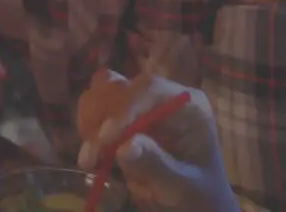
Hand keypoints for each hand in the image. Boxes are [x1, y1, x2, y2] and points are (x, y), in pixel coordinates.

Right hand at [77, 72, 238, 211]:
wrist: (196, 204)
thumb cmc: (198, 194)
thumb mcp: (183, 186)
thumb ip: (157, 166)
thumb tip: (125, 146)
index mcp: (187, 105)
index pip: (151, 88)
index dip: (124, 108)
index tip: (106, 139)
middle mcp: (162, 97)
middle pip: (121, 86)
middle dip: (101, 116)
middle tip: (92, 154)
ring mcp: (142, 105)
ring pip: (103, 91)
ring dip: (90, 121)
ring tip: (90, 158)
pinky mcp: (124, 118)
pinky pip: (97, 110)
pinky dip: (87, 129)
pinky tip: (91, 157)